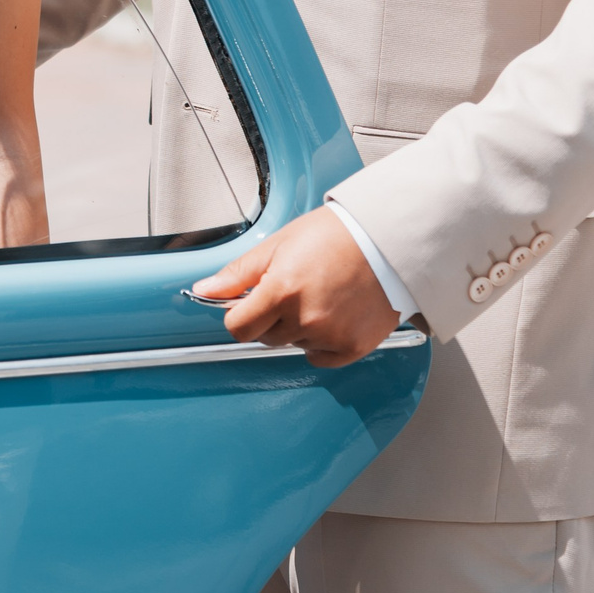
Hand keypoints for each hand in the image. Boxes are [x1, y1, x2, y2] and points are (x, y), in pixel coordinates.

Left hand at [192, 208, 398, 368]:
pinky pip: (320, 358)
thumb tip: (206, 290)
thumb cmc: (336, 235)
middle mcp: (305, 318)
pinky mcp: (352, 347)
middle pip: (266, 337)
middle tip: (293, 289)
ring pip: (293, 344)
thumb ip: (239, 273)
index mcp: (282, 290)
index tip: (247, 305)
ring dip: (298, 327)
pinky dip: (321, 342)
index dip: (238, 315)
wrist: (386, 239)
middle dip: (270, 317)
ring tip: (320, 294)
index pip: (238, 328)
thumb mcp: (279, 244)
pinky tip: (333, 314)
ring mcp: (330, 336)